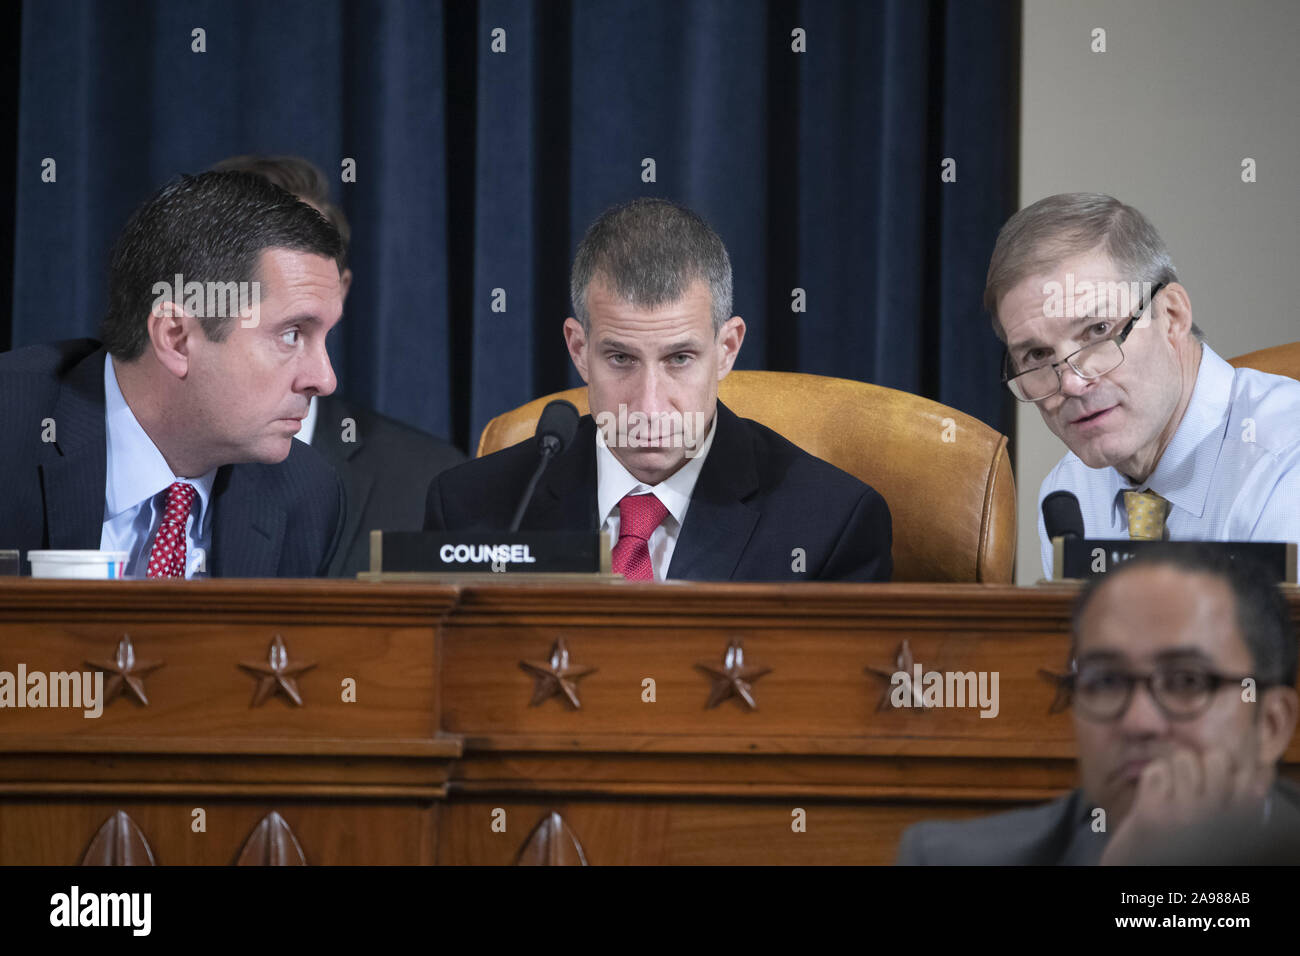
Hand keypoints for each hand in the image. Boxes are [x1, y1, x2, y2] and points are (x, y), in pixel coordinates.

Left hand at [1100, 746, 1269, 864]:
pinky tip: (1153, 797)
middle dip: (1201, 763)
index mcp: (1240, 820)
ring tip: (1170, 791)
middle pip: (1217, 758)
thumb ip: (1238, 796)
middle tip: (1189, 784)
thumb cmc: (1188, 835)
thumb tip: (1259, 765)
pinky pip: (1157, 770)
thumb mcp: (1224, 822)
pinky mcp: (1154, 813)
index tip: (1211, 781)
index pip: (1248, 773)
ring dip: (1174, 769)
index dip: (1226, 768)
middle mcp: (1218, 817)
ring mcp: (1186, 814)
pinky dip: (1152, 778)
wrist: (1149, 862)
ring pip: (1183, 759)